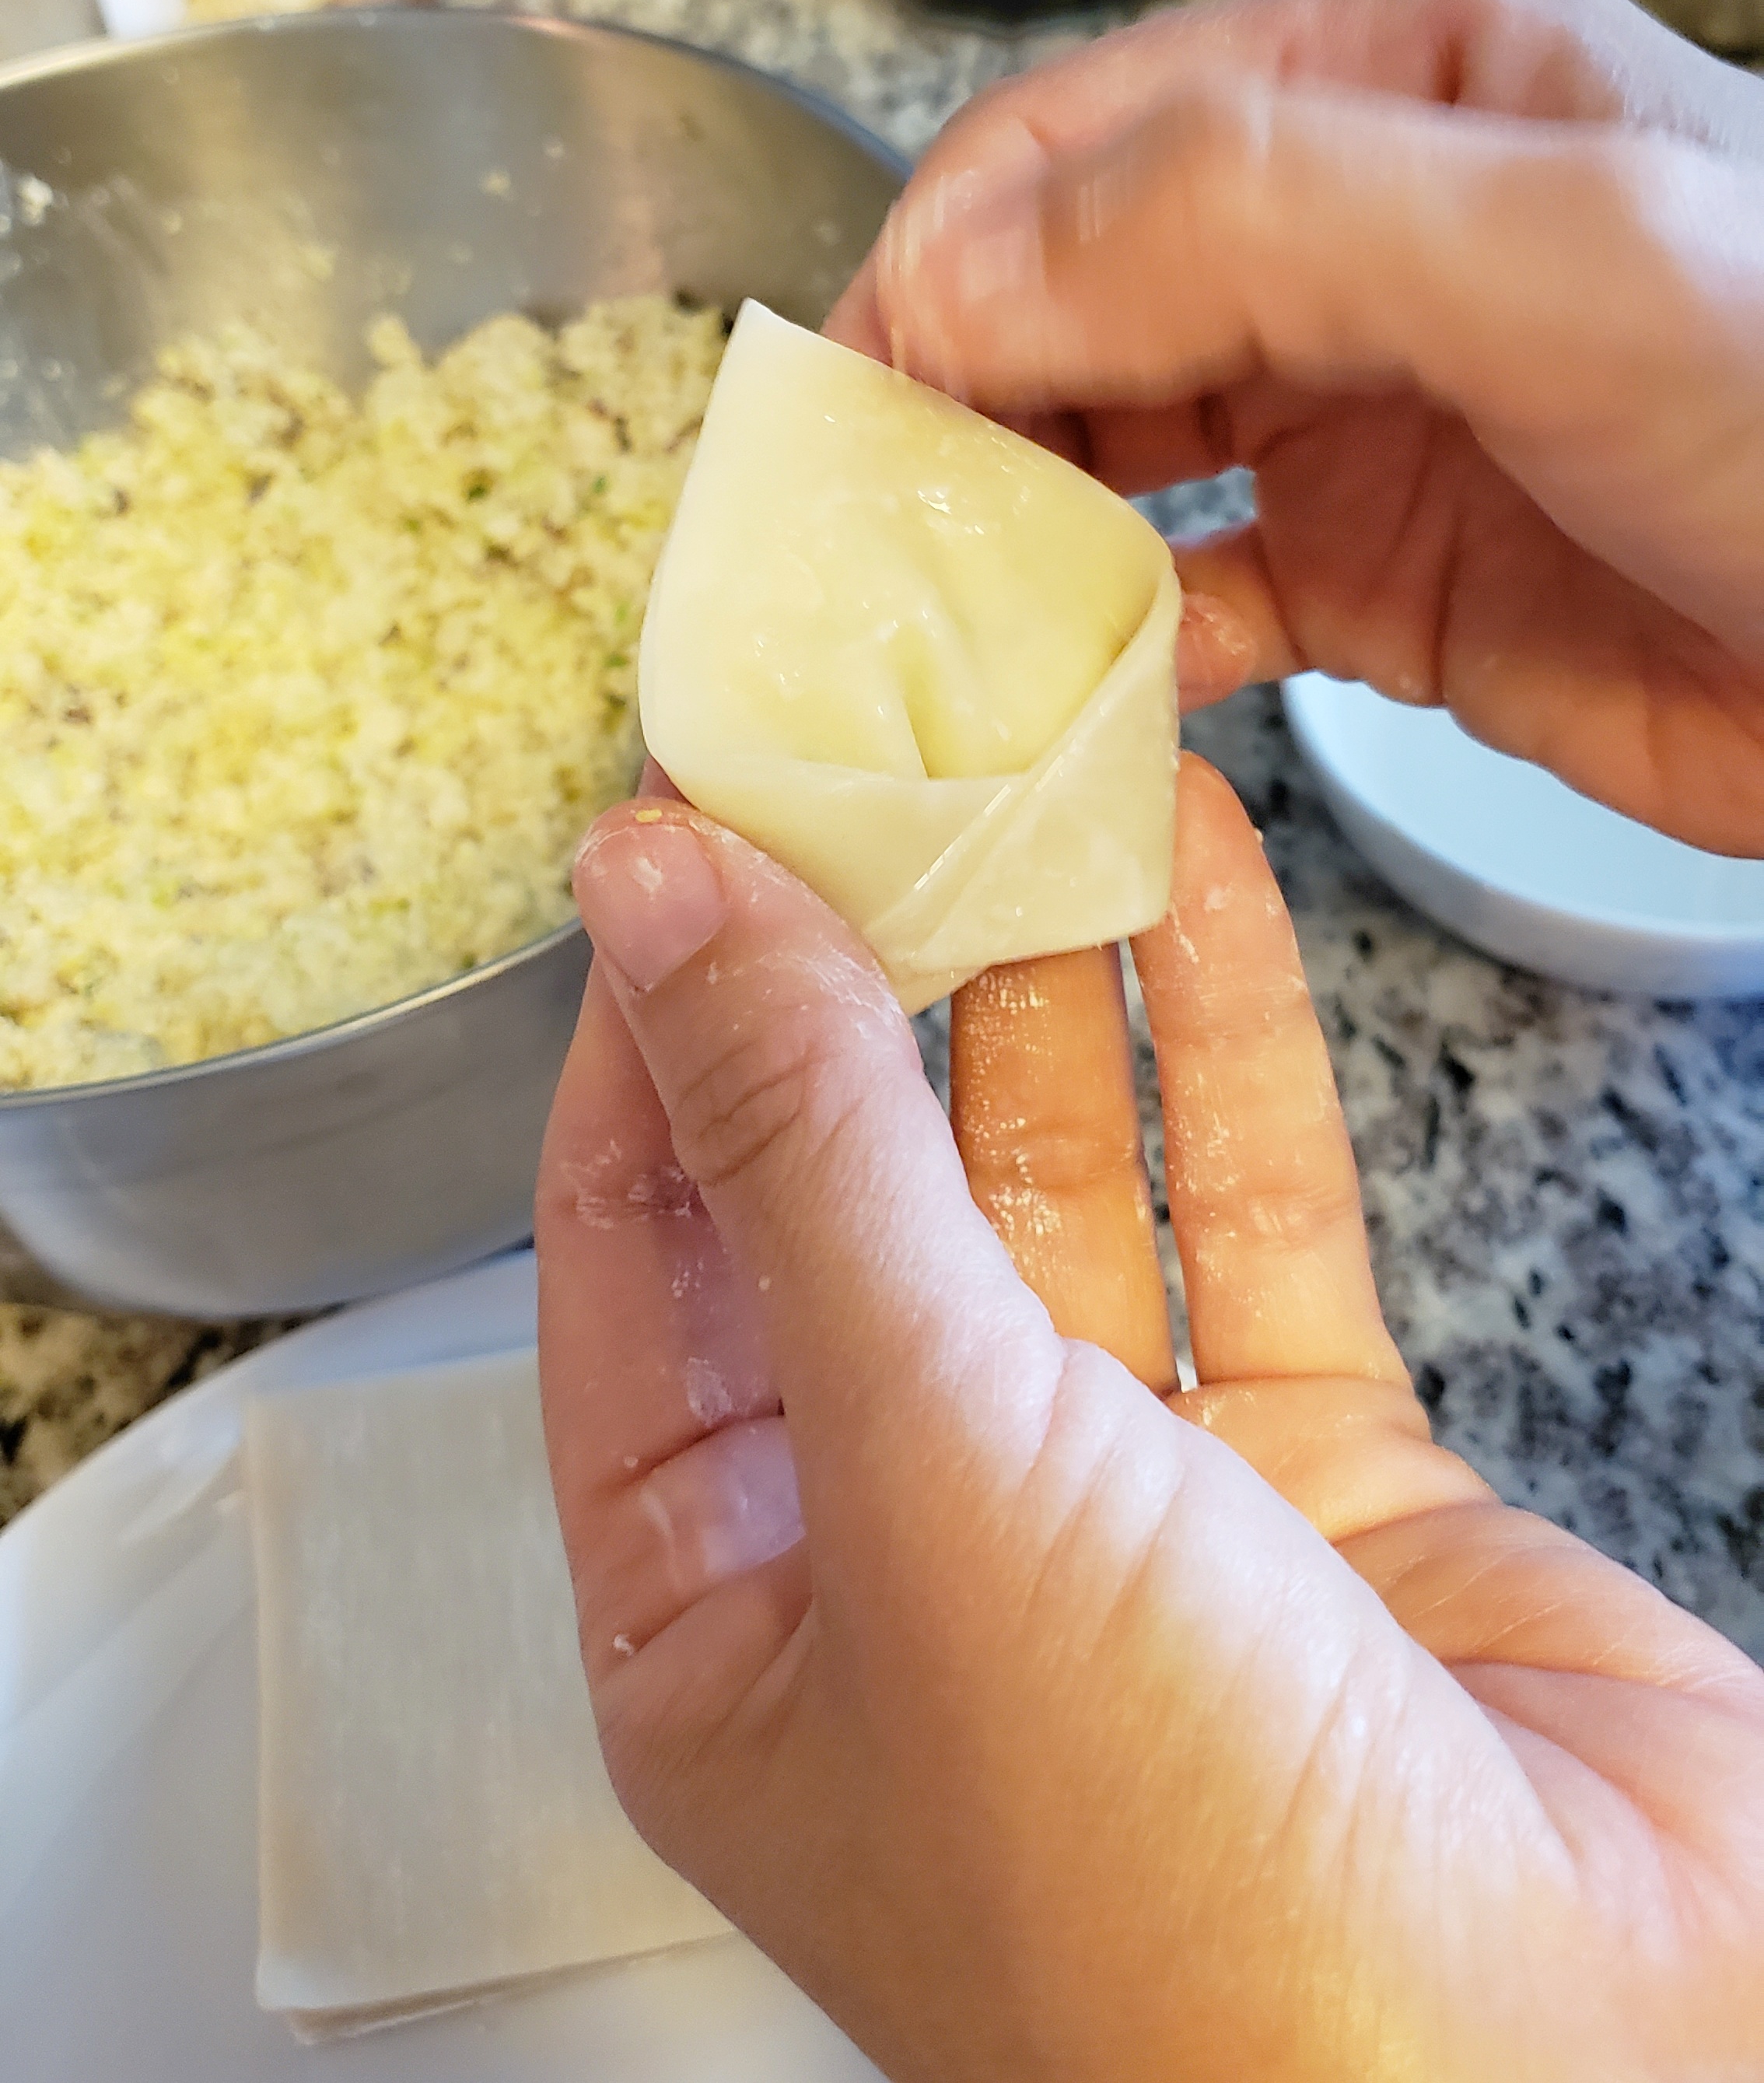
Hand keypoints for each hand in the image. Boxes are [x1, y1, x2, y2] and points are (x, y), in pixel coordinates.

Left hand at [536, 759, 1763, 2082]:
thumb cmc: (1167, 1892)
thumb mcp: (919, 1468)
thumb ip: (797, 1153)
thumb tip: (656, 891)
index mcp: (726, 1621)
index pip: (634, 1258)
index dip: (650, 1032)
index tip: (679, 828)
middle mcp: (910, 1567)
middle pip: (849, 1209)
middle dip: (854, 990)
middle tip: (857, 772)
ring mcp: (1122, 1522)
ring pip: (1057, 1196)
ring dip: (1044, 990)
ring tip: (1024, 783)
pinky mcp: (1320, 1491)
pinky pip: (1242, 1224)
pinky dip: (1221, 1050)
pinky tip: (1198, 883)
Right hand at [829, 0, 1763, 854]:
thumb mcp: (1557, 251)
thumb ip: (1250, 216)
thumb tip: (948, 278)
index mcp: (1381, 77)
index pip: (1076, 142)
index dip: (937, 265)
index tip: (839, 421)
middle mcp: (1342, 227)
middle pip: (1056, 295)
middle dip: (936, 407)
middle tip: (842, 551)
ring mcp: (1348, 410)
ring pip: (1095, 451)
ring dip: (994, 535)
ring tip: (906, 639)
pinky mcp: (1369, 579)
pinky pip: (1181, 604)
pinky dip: (1100, 657)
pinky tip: (1053, 714)